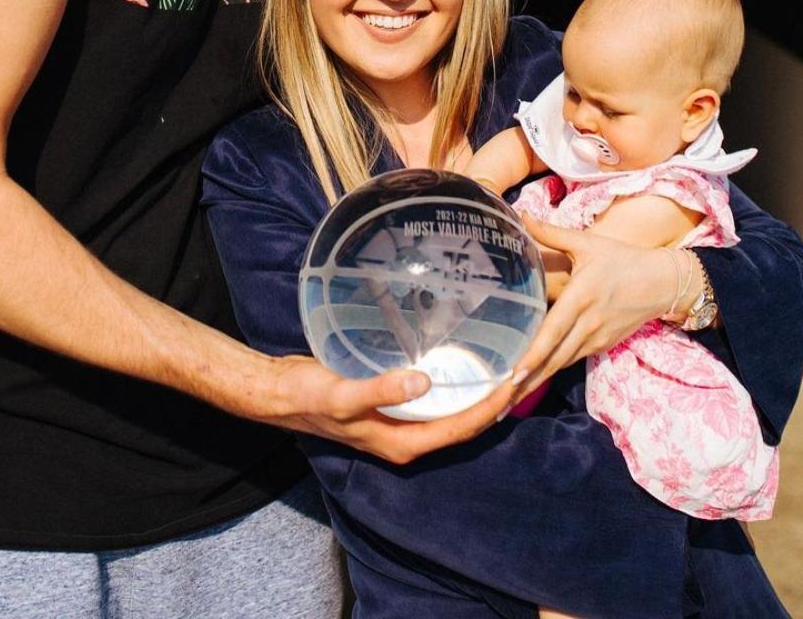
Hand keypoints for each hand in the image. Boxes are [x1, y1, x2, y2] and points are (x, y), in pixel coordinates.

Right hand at [268, 355, 516, 464]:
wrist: (279, 393)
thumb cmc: (308, 396)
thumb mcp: (343, 394)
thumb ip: (382, 390)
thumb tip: (424, 382)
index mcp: (402, 443)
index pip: (461, 429)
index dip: (491, 407)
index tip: (516, 379)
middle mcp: (405, 435)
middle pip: (463, 423)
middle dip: (494, 400)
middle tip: (523, 367)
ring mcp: (398, 420)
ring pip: (450, 410)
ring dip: (477, 391)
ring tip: (503, 363)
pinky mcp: (390, 402)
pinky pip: (433, 396)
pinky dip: (453, 381)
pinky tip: (460, 359)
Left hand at [506, 216, 673, 401]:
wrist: (662, 282)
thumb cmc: (622, 259)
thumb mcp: (587, 242)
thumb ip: (552, 233)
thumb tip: (521, 215)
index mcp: (582, 297)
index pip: (553, 331)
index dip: (534, 354)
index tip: (514, 374)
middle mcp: (589, 323)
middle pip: (554, 358)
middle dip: (526, 382)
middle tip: (497, 403)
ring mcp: (597, 338)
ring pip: (562, 364)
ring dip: (536, 381)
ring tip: (507, 399)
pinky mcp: (603, 345)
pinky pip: (572, 359)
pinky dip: (552, 370)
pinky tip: (531, 380)